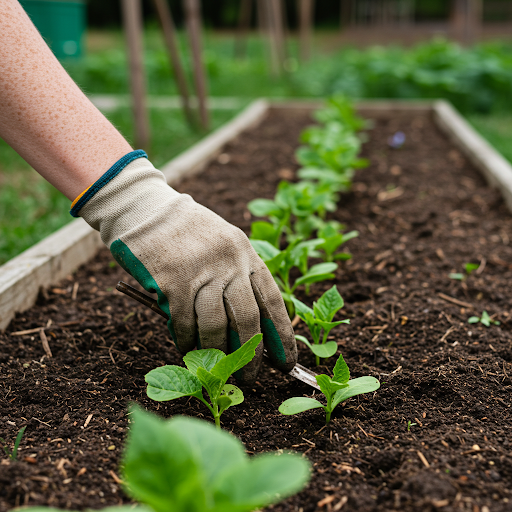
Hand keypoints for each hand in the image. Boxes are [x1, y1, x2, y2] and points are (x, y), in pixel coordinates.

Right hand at [73, 153, 296, 382]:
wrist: (147, 209)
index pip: (273, 300)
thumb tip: (250, 328)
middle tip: (250, 379)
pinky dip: (186, 342)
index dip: (283, 335)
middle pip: (248, 319)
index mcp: (247, 254)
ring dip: (215, 353)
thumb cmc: (188, 233)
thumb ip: (239, 276)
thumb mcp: (224, 244)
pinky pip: (184, 324)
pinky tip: (186, 350)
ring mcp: (201, 271)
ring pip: (215, 326)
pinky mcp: (172, 281)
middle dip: (251, 355)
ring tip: (214, 367)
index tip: (286, 361)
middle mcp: (229, 262)